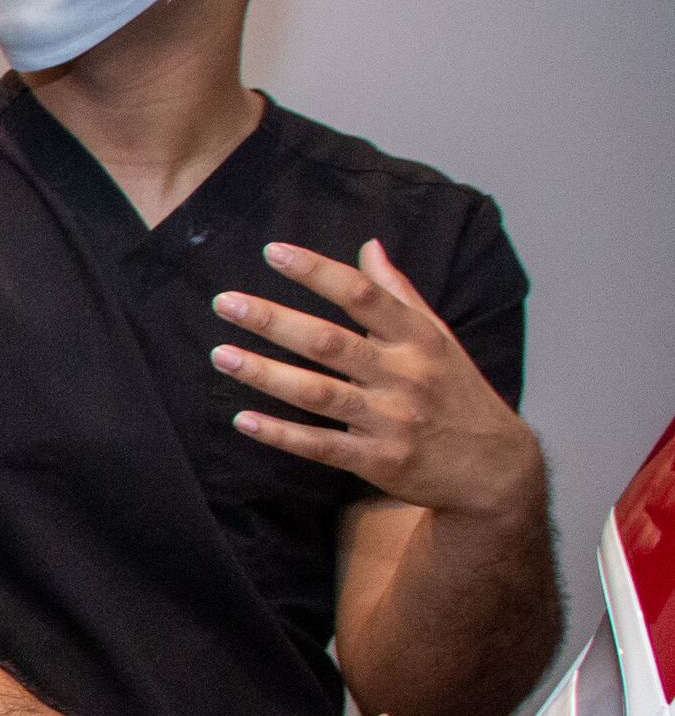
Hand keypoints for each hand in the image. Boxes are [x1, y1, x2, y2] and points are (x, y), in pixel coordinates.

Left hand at [214, 241, 542, 522]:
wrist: (495, 468)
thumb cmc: (455, 391)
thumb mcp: (438, 339)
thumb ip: (398, 295)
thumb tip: (368, 246)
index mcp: (418, 339)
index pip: (363, 296)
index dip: (317, 272)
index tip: (273, 252)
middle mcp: (405, 376)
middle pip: (330, 343)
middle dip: (274, 320)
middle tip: (225, 302)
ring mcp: (391, 421)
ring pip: (318, 394)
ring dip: (266, 374)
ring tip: (221, 355)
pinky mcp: (379, 461)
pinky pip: (321, 446)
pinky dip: (281, 434)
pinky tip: (242, 419)